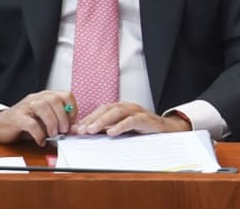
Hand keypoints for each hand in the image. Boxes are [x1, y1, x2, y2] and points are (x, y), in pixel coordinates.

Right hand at [0, 90, 77, 145]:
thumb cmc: (25, 123)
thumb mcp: (44, 121)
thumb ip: (58, 122)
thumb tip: (75, 129)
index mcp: (46, 96)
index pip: (66, 95)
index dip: (72, 109)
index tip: (72, 123)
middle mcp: (36, 98)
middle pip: (55, 100)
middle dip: (63, 117)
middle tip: (63, 131)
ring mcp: (25, 106)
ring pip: (42, 107)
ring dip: (51, 122)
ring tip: (53, 134)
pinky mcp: (16, 118)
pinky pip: (30, 123)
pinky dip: (38, 134)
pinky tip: (40, 141)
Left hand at [71, 101, 190, 135]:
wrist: (165, 130)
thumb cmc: (141, 130)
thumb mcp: (120, 129)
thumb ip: (102, 129)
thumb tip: (80, 131)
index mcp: (120, 108)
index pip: (100, 110)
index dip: (87, 118)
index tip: (74, 129)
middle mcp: (127, 107)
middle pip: (107, 109)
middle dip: (92, 119)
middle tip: (80, 130)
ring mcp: (137, 111)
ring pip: (117, 112)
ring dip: (102, 121)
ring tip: (91, 130)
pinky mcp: (146, 119)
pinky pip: (132, 120)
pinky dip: (121, 126)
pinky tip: (112, 132)